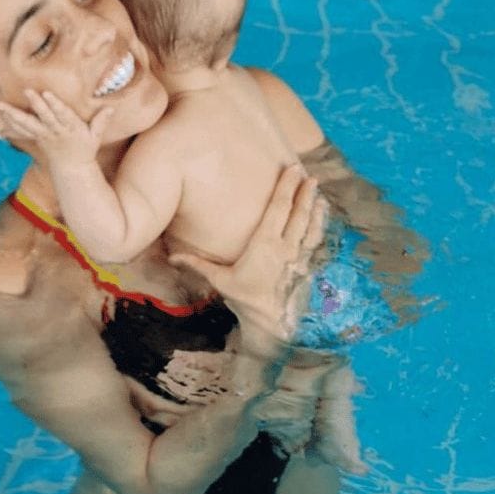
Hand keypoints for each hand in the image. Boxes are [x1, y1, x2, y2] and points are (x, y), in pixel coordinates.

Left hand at [0, 89, 113, 171]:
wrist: (72, 169)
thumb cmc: (85, 149)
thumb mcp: (96, 137)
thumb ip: (101, 122)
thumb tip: (111, 108)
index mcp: (71, 129)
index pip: (62, 115)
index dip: (55, 105)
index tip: (47, 93)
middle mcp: (55, 132)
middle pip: (44, 117)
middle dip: (35, 104)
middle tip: (26, 91)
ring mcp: (43, 136)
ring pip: (27, 125)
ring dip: (13, 115)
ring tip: (0, 106)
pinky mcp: (35, 139)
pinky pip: (20, 133)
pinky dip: (9, 127)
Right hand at [167, 164, 326, 350]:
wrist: (272, 323)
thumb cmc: (245, 299)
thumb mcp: (220, 280)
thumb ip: (198, 264)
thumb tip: (172, 256)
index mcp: (266, 243)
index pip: (279, 209)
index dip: (286, 187)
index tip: (292, 169)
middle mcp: (286, 246)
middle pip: (299, 213)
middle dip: (304, 193)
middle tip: (308, 175)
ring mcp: (299, 257)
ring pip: (311, 226)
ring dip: (315, 207)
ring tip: (318, 192)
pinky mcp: (306, 267)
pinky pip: (315, 241)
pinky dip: (320, 226)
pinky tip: (322, 218)